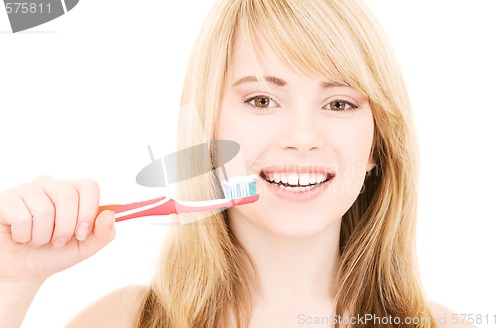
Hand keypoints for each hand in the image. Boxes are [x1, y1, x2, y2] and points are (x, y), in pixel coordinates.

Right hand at [0, 176, 115, 283]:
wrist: (21, 270)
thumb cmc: (53, 254)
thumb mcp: (85, 247)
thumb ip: (104, 233)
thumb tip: (110, 214)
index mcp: (72, 192)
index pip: (89, 186)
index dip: (88, 211)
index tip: (82, 234)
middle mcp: (51, 185)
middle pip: (68, 196)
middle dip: (65, 228)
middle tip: (57, 242)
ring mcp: (27, 190)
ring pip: (45, 210)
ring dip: (43, 236)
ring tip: (37, 240)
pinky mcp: (6, 200)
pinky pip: (22, 218)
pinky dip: (24, 236)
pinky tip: (21, 237)